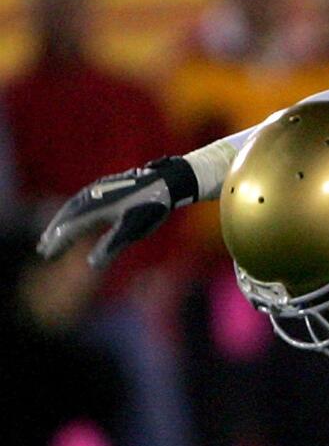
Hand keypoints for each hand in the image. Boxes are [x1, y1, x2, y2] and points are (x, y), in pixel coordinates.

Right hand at [38, 157, 197, 269]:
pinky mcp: (104, 184)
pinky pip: (81, 198)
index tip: (48, 254)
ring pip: (72, 206)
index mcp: (97, 208)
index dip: (58, 242)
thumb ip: (111, 246)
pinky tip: (72, 216)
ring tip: (52, 234)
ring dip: (61, 220)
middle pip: (67, 216)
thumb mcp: (134, 229)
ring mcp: (98, 188)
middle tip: (43, 247)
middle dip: (55, 232)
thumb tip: (91, 265)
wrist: (168, 180)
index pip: (71, 228)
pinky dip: (72, 209)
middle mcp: (93, 196)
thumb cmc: (152, 206)